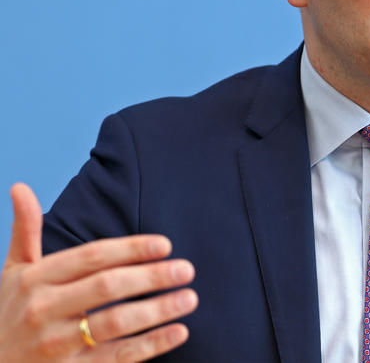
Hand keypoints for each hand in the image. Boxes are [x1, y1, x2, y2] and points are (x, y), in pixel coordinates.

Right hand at [0, 183, 198, 361]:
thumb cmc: (10, 313)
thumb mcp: (14, 272)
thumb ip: (25, 230)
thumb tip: (20, 186)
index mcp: (35, 279)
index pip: (91, 257)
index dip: (131, 249)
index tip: (165, 244)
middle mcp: (43, 310)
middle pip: (107, 287)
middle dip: (151, 277)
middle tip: (187, 269)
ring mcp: (56, 344)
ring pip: (115, 323)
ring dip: (158, 310)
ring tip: (189, 298)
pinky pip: (117, 357)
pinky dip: (151, 345)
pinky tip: (179, 332)